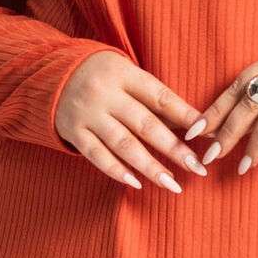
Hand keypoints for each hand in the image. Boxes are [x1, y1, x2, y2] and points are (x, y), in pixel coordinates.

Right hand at [55, 50, 208, 192]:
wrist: (50, 72)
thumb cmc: (101, 75)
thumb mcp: (126, 74)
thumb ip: (151, 97)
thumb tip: (189, 123)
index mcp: (124, 73)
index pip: (160, 97)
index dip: (185, 116)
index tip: (206, 134)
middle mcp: (106, 93)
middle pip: (146, 124)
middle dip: (175, 149)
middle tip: (198, 168)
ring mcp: (88, 113)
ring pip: (124, 144)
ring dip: (151, 167)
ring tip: (174, 184)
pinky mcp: (73, 131)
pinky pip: (97, 155)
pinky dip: (117, 171)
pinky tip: (137, 183)